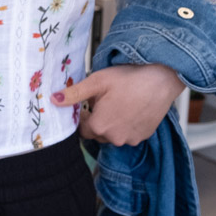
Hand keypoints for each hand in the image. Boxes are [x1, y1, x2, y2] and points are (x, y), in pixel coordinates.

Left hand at [56, 64, 184, 146]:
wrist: (162, 78)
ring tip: (121, 103)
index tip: (90, 104)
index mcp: (99, 126)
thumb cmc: (129, 77)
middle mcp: (113, 138)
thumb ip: (73, 94)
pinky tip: (133, 108)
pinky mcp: (143, 136)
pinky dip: (127, 125)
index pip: (82, 130)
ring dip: (113, 124)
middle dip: (98, 120)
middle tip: (107, 100)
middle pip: (97, 133)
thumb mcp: (97, 81)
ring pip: (113, 135)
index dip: (84, 117)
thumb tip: (53, 100)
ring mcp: (130, 139)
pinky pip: (129, 134)